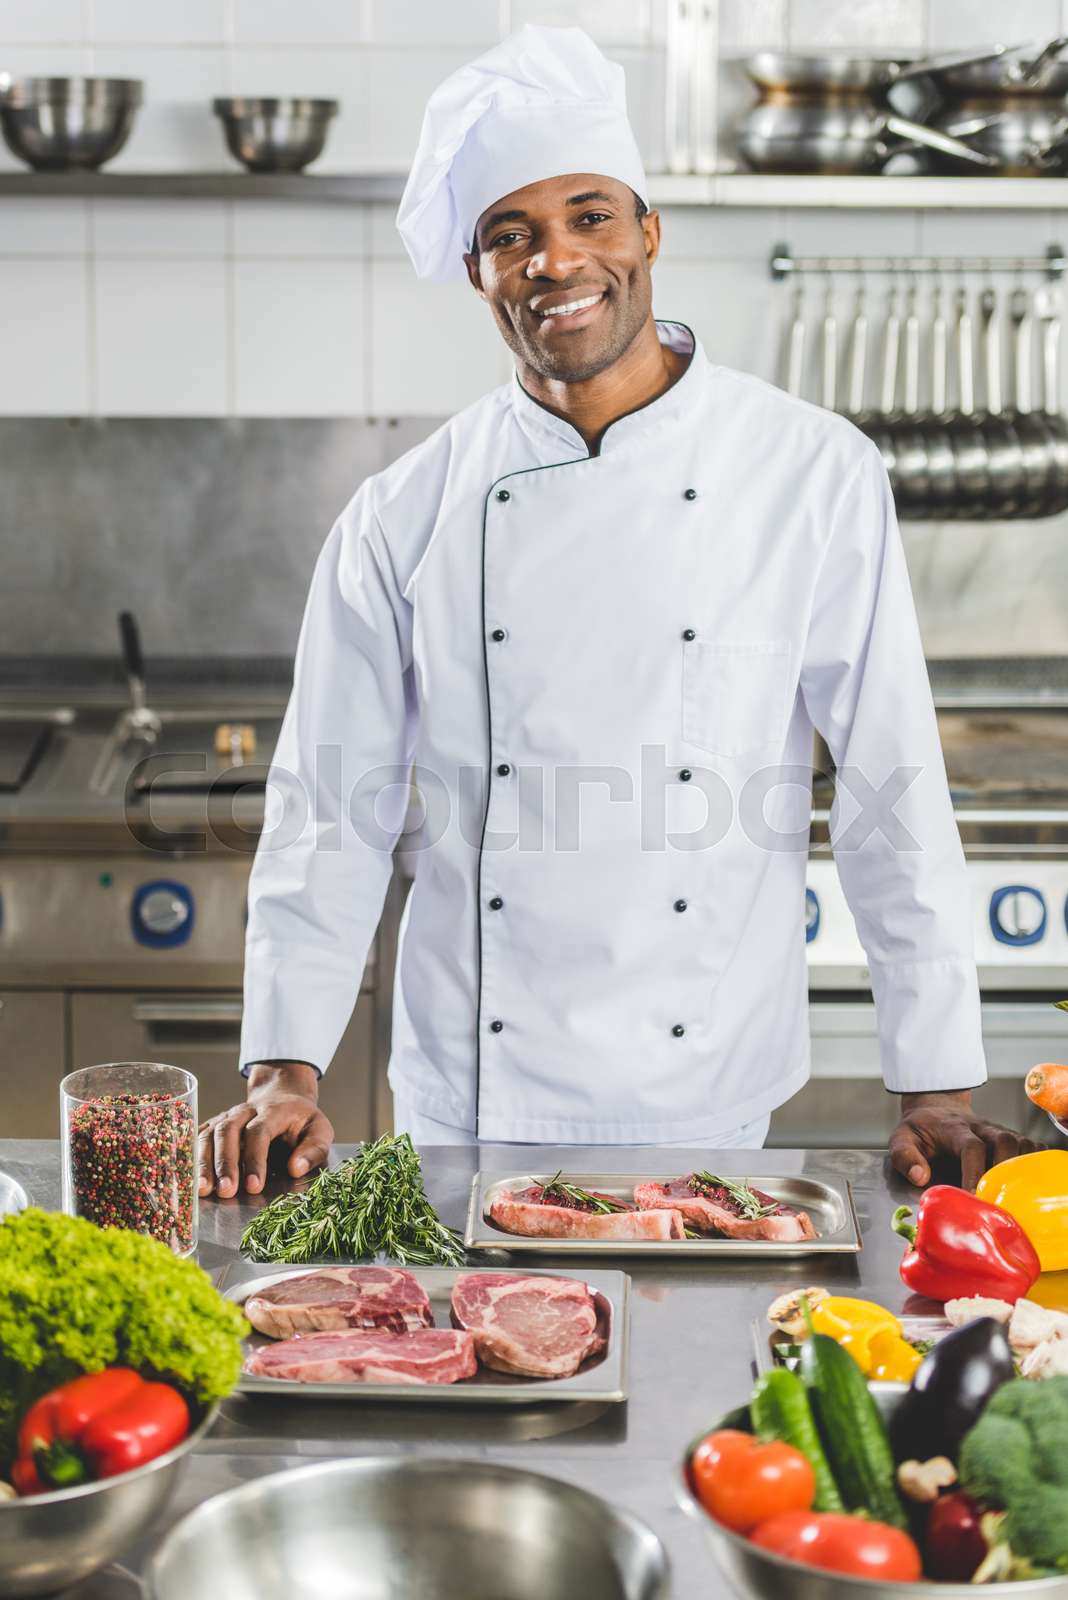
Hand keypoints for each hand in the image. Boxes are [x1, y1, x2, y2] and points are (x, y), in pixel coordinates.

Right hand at [198, 1061, 333, 1198]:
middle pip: (227, 1131)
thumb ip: (313, 1149)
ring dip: (203, 1162)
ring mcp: (227, 1115)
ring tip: (202, 1190)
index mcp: (273, 1110)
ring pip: (208, 1133)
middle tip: (225, 1191)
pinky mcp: (214, 1124)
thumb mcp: (320, 1129)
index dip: (255, 1159)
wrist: (282, 1096)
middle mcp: (245, 1110)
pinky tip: (187, 1176)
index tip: (254, 1186)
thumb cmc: (301, 1120)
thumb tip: (296, 1168)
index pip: (258, 1132)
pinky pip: (197, 1136)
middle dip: (225, 1163)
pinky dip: (190, 1156)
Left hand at [889, 1089, 1042, 1191]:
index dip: (975, 1171)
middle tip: (997, 1198)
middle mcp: (981, 1127)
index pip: (971, 1146)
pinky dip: (1033, 1164)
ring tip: (1011, 1195)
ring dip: (1021, 1168)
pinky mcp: (1009, 1140)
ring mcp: (997, 1132)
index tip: (973, 1196)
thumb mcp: (901, 1139)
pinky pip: (1030, 1148)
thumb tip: (920, 1176)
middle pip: (1004, 1140)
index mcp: (954, 1128)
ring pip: (1021, 1143)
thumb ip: (905, 1157)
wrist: (936, 1109)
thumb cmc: (920, 1131)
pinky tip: (1025, 1184)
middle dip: (1005, 1169)